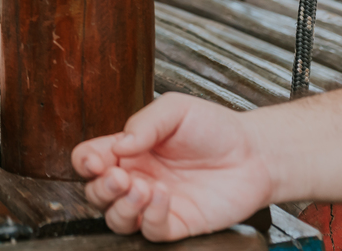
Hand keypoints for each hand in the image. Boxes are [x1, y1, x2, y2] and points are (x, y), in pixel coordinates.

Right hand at [71, 93, 271, 240]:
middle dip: (101, 188)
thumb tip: (118, 145)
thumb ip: (143, 123)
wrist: (255, 152)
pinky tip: (162, 196)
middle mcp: (137, 178)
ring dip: (121, 207)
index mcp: (129, 150)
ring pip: (117, 219)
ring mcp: (156, 204)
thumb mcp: (175, 110)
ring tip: (140, 188)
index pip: (90, 160)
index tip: (97, 160)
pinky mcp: (178, 223)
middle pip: (97, 194)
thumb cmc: (215, 128)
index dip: (85, 163)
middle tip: (118, 176)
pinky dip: (151, 217)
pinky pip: (152, 231)